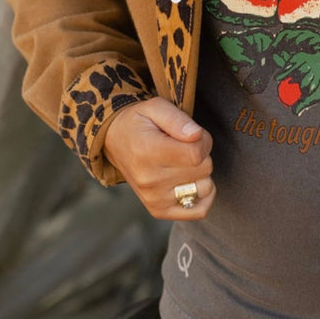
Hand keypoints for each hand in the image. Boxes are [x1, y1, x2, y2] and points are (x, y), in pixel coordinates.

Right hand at [103, 97, 214, 219]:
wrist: (115, 141)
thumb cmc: (139, 123)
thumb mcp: (155, 107)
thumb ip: (178, 119)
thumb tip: (197, 135)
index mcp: (149, 151)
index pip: (196, 153)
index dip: (203, 140)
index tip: (193, 134)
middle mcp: (149, 179)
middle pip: (203, 169)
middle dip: (202, 154)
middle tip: (184, 146)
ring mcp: (154, 198)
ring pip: (204, 188)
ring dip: (201, 174)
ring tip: (183, 163)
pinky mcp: (159, 210)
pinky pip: (198, 211)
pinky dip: (204, 197)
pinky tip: (193, 182)